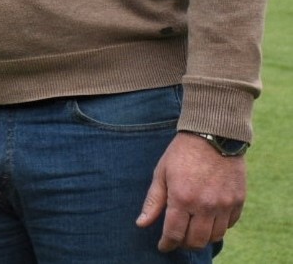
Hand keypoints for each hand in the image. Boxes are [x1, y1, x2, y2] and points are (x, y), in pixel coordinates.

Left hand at [136, 132, 246, 250]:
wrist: (213, 135)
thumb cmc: (182, 153)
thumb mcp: (161, 173)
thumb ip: (153, 201)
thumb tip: (142, 224)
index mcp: (182, 198)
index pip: (174, 233)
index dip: (167, 244)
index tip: (163, 246)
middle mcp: (205, 205)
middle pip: (196, 240)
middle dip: (184, 244)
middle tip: (177, 239)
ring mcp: (224, 204)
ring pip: (215, 236)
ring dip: (203, 238)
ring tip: (193, 231)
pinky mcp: (238, 201)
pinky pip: (230, 225)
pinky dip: (219, 227)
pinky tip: (210, 220)